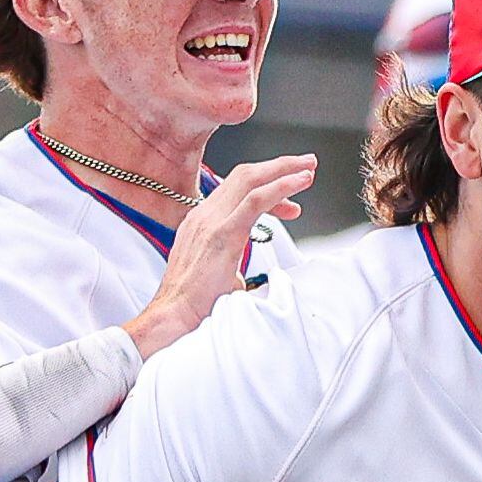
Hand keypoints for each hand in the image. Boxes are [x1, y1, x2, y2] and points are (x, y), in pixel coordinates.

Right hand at [124, 155, 316, 358]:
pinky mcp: (222, 234)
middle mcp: (204, 215)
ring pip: (250, 180)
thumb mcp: (216, 275)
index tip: (291, 200)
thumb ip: (229, 265)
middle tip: (306, 164)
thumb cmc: (195, 304)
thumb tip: (244, 278)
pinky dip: (280, 186)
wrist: (173, 317)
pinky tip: (299, 182)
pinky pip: (255, 200)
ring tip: (309, 168)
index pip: (236, 190)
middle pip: (243, 176)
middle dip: (278, 167)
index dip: (266, 186)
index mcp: (202, 221)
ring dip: (283, 170)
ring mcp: (210, 221)